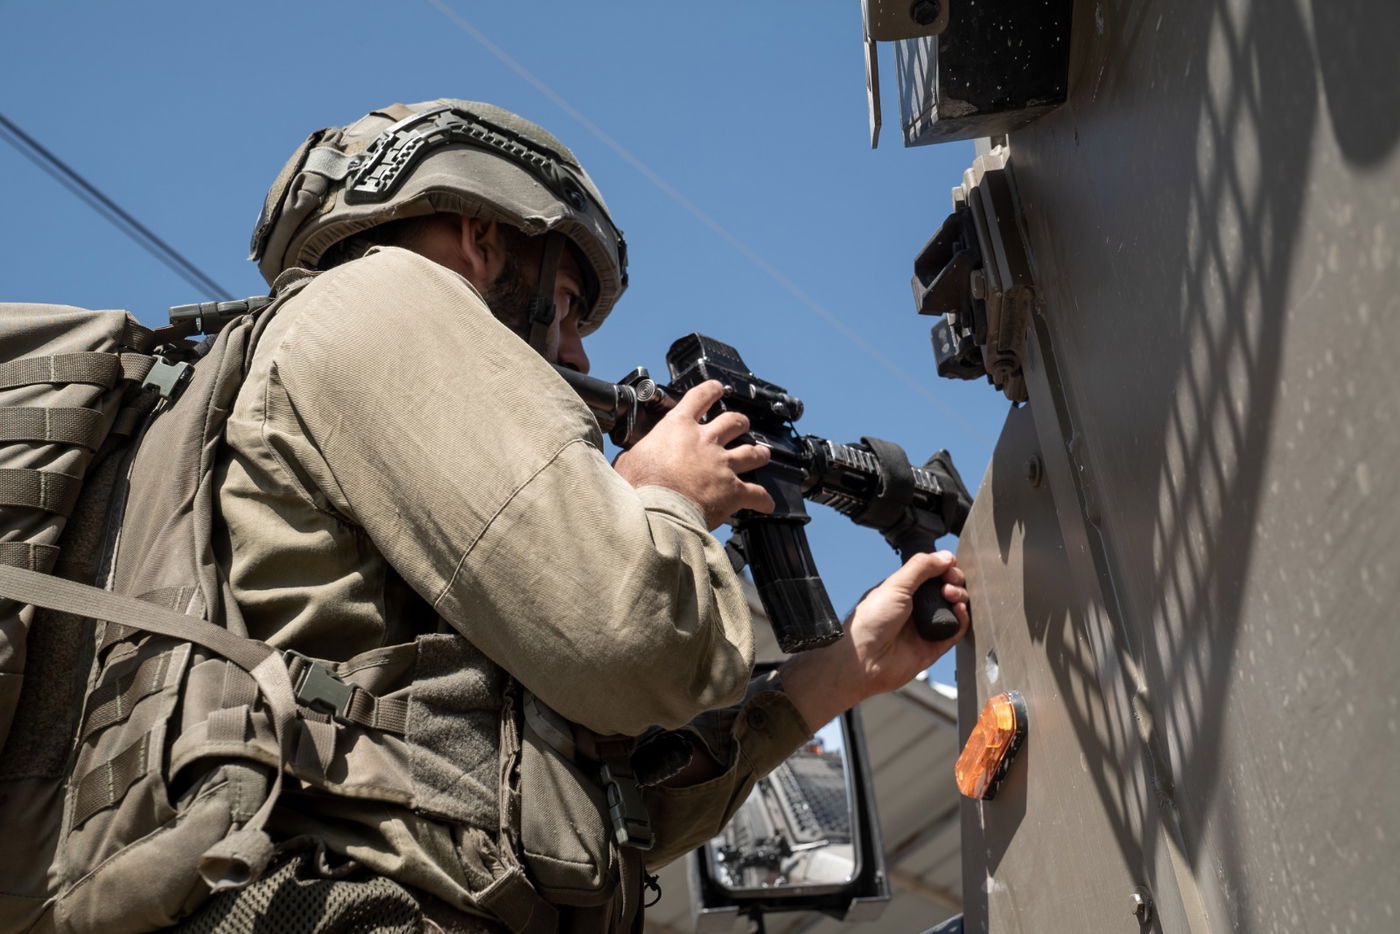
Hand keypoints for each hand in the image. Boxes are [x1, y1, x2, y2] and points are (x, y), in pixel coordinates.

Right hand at [613, 380, 774, 528]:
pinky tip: (766, 504)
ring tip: (763, 454)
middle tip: (740, 425)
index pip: (699, 397)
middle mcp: (705, 441)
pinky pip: (757, 493)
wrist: (657, 512)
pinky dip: (763, 499)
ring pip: (751, 452)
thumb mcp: (628, 460)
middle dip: (739, 422)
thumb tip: (628, 459)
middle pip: (733, 421)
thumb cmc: (639, 487)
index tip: (717, 388)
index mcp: (678, 428)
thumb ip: (635, 454)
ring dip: (759, 453)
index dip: (711, 390)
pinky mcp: (733, 489)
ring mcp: (722, 464)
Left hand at [780, 550, 969, 730]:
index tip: (949, 566)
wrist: (864, 658)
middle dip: (954, 580)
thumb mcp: (895, 585)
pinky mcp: (934, 646)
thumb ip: (920, 567)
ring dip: (959, 597)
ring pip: (954, 608)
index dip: (943, 568)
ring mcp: (925, 626)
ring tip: (951, 595)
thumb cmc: (870, 621)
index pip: (931, 574)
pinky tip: (959, 610)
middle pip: (946, 589)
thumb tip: (945, 556)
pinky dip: (962, 619)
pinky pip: (955, 631)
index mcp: (903, 590)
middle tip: (950, 582)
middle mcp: (915, 607)